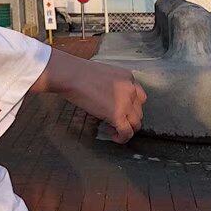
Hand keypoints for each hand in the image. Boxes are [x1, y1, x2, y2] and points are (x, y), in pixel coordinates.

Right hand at [30, 49, 146, 142]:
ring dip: (127, 128)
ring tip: (112, 128)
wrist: (72, 75)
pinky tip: (113, 136)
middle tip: (115, 120)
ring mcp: (126, 103)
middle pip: (139, 111)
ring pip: (136, 123)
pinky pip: (126, 132)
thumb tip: (107, 97)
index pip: (139, 96)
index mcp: (128, 78)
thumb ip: (112, 85)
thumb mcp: (103, 74)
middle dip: (129, 118)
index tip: (121, 109)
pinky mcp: (117, 115)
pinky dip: (122, 138)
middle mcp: (132, 90)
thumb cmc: (79, 72)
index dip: (131, 106)